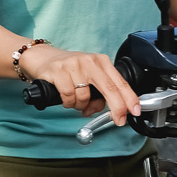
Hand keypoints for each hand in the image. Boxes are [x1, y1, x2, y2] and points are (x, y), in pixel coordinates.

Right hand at [25, 46, 141, 125]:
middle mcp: (90, 61)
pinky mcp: (59, 71)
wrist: (41, 57)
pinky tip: (66, 97)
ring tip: (75, 100)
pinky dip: (68, 103)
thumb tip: (102, 110)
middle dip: (116, 107)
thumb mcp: (88, 76)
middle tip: (118, 119)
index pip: (120, 82)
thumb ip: (98, 92)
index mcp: (101, 62)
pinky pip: (69, 96)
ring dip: (81, 106)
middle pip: (109, 88)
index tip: (134, 111)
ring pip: (85, 97)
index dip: (129, 98)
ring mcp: (74, 65)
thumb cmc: (68, 69)